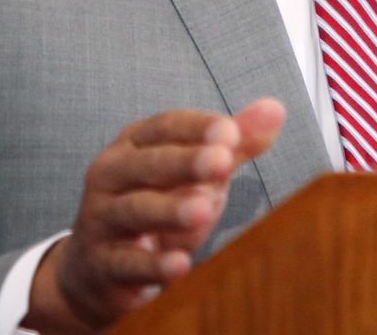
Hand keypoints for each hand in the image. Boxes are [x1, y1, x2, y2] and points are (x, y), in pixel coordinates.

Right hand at [22, 98, 286, 332]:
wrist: (100, 268)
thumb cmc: (159, 208)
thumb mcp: (197, 175)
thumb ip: (235, 144)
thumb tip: (276, 108)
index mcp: (135, 144)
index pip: (165, 127)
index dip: (197, 128)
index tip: (231, 132)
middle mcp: (111, 174)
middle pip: (147, 163)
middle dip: (184, 161)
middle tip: (221, 161)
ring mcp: (101, 219)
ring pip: (134, 210)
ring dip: (169, 210)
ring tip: (203, 209)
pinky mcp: (102, 264)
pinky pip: (127, 263)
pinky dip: (152, 266)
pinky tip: (180, 265)